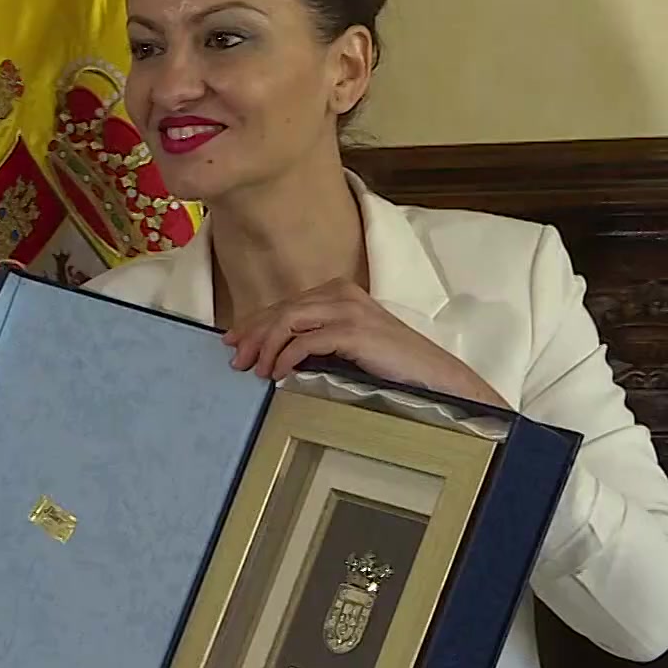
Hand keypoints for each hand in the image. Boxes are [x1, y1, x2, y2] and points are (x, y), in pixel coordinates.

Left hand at [224, 278, 507, 406]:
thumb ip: (317, 339)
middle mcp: (341, 293)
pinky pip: (306, 341)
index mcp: (338, 291)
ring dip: (267, 347)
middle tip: (236, 360)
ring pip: (289, 321)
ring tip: (258, 371)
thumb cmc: (391, 364)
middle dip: (253, 335)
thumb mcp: (348, 345)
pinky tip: (280, 374)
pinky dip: (287, 357)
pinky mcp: (354, 331)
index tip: (233, 341)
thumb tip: (275, 353)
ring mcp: (348, 310)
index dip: (255, 323)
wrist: (433, 375)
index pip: (286, 305)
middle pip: (282, 310)